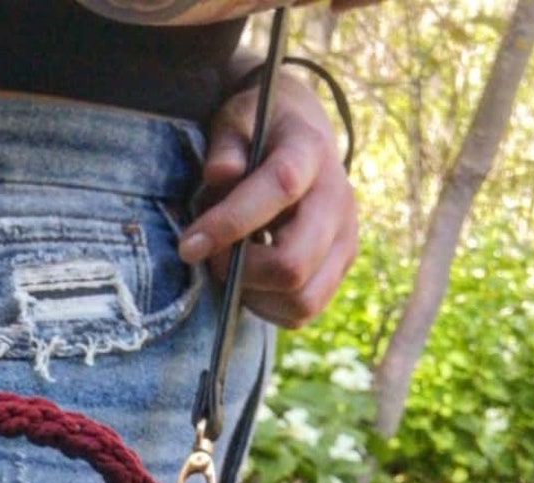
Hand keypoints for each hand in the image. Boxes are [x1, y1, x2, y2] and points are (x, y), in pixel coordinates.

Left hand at [178, 71, 358, 328]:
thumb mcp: (237, 119)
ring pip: (301, 300)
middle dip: (242, 272)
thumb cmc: (258, 131)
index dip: (230, 223)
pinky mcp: (340, 266)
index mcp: (311, 152)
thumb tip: (220, 173)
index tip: (188, 245)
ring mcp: (345, 238)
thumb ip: (227, 144)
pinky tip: (252, 278)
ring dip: (255, 295)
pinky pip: (302, 312)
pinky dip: (268, 306)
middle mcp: (338, 199)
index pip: (279, 189)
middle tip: (214, 257)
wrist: (301, 137)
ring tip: (235, 266)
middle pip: (293, 264)